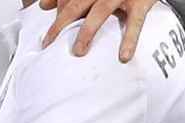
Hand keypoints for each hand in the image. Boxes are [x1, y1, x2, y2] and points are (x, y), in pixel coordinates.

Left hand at [37, 0, 157, 62]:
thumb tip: (43, 5)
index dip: (56, 16)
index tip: (47, 38)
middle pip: (76, 4)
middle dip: (61, 23)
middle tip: (49, 43)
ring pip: (100, 11)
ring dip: (87, 32)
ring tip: (78, 52)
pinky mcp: (141, 1)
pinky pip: (135, 22)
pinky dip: (129, 39)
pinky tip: (124, 56)